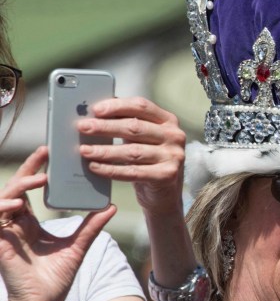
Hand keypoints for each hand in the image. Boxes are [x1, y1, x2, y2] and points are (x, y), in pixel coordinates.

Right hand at [0, 146, 115, 300]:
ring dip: (19, 185)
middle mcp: (15, 224)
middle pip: (15, 187)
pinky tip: (18, 204)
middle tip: (45, 151)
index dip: (36, 170)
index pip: (28, 190)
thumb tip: (110, 206)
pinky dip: (4, 208)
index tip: (49, 153)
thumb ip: (91, 225)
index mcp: (29, 223)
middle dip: (28, 168)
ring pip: (4, 198)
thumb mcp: (78, 245)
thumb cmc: (56, 277)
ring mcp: (5, 232)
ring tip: (40, 177)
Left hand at [78, 97, 185, 216]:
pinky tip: (95, 167)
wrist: (165, 193)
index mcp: (168, 120)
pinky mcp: (167, 175)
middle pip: (135, 128)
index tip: (95, 110)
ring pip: (132, 151)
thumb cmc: (148, 160)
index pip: (141, 106)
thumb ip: (126, 123)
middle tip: (83, 127)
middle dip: (105, 127)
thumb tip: (94, 114)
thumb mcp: (142, 138)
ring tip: (84, 150)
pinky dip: (111, 170)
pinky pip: (133, 172)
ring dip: (105, 150)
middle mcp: (174, 136)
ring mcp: (173, 156)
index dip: (117, 106)